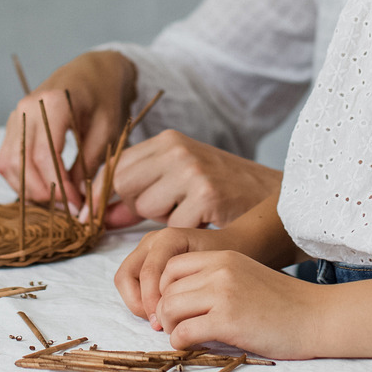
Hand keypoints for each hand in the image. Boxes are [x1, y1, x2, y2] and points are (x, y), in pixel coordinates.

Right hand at [0, 51, 132, 209]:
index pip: (44, 155)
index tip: (77, 204)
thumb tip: (76, 201)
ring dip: (29, 189)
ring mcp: (16, 115)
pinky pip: (8, 159)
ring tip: (58, 200)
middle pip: (20, 163)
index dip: (58, 186)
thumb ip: (89, 164)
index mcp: (52, 103)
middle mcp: (27, 108)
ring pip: (8, 164)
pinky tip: (46, 188)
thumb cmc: (104, 96)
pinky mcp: (14, 125)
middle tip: (69, 208)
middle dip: (42, 193)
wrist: (93, 71)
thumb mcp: (107, 129)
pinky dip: (22, 179)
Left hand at [102, 130, 281, 228]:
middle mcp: (176, 149)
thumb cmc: (223, 191)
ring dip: (162, 220)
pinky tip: (206, 222)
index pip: (116, 166)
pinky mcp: (206, 195)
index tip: (104, 214)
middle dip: (136, 206)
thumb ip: (139, 194)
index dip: (107, 193)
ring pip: (144, 207)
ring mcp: (191, 170)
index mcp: (167, 140)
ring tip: (190, 212)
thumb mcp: (179, 181)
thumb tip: (98, 215)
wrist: (272, 198)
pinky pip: (172, 225)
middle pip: (123, 184)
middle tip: (168, 210)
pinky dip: (186, 232)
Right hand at [113, 226, 231, 324]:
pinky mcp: (143, 259)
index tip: (165, 322)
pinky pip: (130, 282)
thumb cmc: (223, 264)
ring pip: (124, 279)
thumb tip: (166, 317)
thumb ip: (190, 290)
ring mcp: (145, 249)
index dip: (152, 301)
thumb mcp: (211, 275)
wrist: (232, 247)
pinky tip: (158, 312)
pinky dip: (139, 299)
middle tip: (157, 322)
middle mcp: (152, 240)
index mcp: (168, 238)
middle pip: (127, 274)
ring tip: (157, 319)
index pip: (148, 273)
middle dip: (139, 302)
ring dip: (137, 302)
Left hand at [154, 248, 330, 358]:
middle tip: (178, 327)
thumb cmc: (285, 303)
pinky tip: (193, 346)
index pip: (172, 266)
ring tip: (185, 336)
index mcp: (224, 257)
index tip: (176, 307)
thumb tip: (181, 299)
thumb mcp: (247, 276)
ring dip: (171, 327)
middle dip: (166, 312)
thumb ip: (217, 280)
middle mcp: (220, 270)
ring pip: (169, 308)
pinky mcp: (228, 320)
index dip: (166, 289)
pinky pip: (183, 332)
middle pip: (167, 289)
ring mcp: (223, 294)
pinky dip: (181, 343)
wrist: (318, 316)